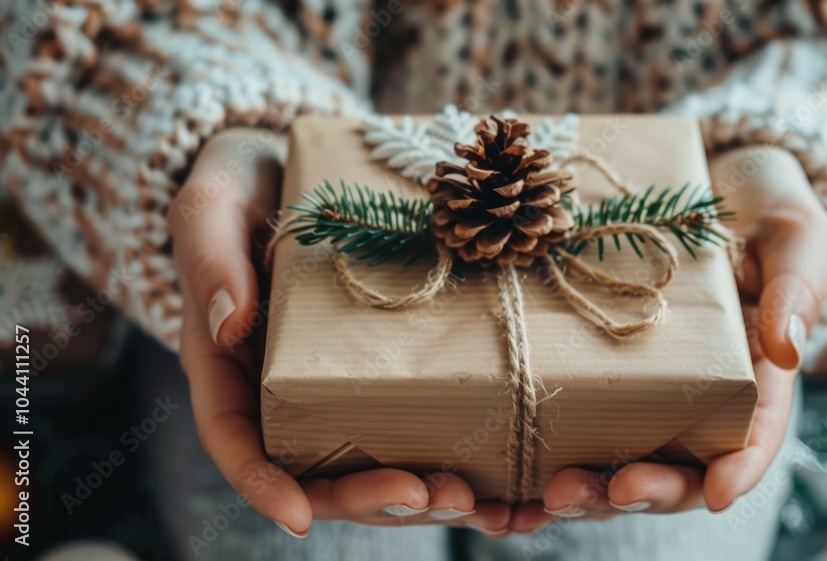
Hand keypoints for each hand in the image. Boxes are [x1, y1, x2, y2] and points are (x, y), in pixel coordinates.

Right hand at [168, 129, 508, 536]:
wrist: (286, 168)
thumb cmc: (237, 186)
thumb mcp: (210, 209)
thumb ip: (209, 262)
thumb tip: (227, 324)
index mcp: (228, 365)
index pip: (235, 440)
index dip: (263, 484)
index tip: (300, 517)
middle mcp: (278, 389)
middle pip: (314, 470)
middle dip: (368, 500)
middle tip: (429, 496)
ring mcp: (331, 383)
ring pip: (367, 464)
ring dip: (418, 494)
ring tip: (471, 499)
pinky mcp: (380, 366)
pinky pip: (408, 424)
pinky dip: (448, 459)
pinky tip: (496, 480)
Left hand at [511, 145, 826, 531]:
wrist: (714, 190)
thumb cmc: (765, 214)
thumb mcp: (795, 238)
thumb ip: (796, 288)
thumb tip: (787, 347)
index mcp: (758, 373)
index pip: (755, 433)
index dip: (740, 467)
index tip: (719, 492)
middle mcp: (704, 396)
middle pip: (683, 468)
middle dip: (649, 491)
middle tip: (612, 490)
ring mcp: (652, 391)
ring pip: (627, 464)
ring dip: (593, 491)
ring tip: (553, 497)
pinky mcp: (605, 374)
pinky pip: (583, 430)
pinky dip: (553, 465)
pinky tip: (519, 487)